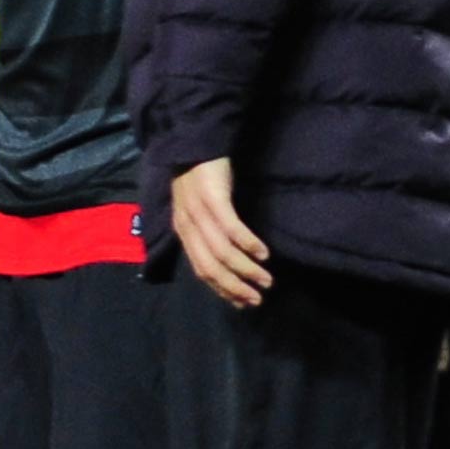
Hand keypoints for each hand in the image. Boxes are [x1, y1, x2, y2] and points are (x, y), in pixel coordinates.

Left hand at [173, 157, 272, 307]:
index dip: (222, 289)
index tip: (243, 304)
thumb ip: (206, 235)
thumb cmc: (200, 179)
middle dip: (235, 287)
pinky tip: (263, 253)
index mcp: (183, 231)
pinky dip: (247, 244)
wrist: (194, 144)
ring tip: (266, 280)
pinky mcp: (213, 197)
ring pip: (221, 251)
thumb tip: (227, 263)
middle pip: (209, 266)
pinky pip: (230, 227)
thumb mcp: (197, 211)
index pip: (200, 269)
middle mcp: (187, 225)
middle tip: (257, 299)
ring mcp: (198, 211)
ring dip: (245, 270)